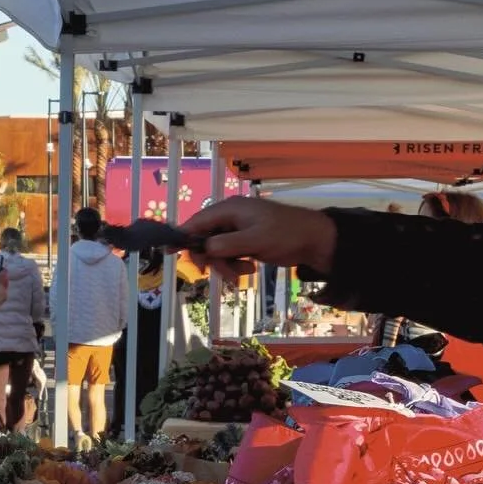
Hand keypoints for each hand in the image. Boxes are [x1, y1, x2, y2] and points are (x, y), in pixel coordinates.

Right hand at [181, 199, 338, 280]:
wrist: (314, 241)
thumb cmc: (286, 234)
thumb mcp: (255, 240)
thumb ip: (226, 245)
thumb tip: (203, 250)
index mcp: (230, 209)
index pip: (197, 221)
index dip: (182, 236)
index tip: (168, 250)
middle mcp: (230, 218)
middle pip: (204, 240)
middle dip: (212, 259)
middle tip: (223, 274)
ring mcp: (237, 231)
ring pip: (216, 252)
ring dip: (226, 266)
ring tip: (244, 273)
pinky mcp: (244, 243)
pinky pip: (228, 256)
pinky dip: (235, 266)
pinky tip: (249, 270)